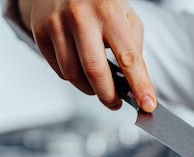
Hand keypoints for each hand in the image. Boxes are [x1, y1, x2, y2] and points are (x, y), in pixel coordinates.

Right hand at [19, 0, 155, 111]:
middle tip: (116, 103)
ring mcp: (57, 24)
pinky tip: (81, 69)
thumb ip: (133, 49)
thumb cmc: (101, 5)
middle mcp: (81, 17)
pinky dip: (73, 78)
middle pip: (96, 72)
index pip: (128, 58)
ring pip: (74, 75)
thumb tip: (135, 85)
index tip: (148, 105)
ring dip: (90, 90)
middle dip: (109, 96)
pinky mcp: (40, 32)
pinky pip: (59, 70)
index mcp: (109, 13)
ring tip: (99, 86)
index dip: (140, 85)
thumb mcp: (126, 18)